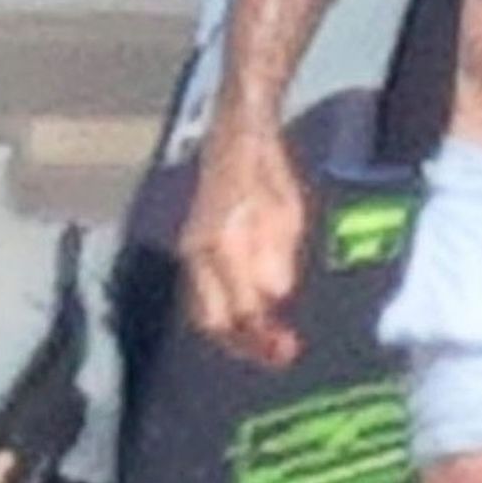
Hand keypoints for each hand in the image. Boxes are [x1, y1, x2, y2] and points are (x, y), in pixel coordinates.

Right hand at [180, 128, 306, 368]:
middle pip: (212, 320)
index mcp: (219, 243)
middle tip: (281, 354)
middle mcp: (197, 252)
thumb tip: (275, 295)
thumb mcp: (285, 208)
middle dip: (245, 345)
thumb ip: (277, 251)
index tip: (288, 349)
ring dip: (237, 334)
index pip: (235, 308)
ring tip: (272, 345)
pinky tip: (256, 318)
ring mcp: (193, 251)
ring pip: (205, 311)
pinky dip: (229, 313)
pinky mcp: (196, 249)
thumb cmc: (266, 165)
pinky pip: (206, 294)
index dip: (261, 336)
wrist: (237, 129)